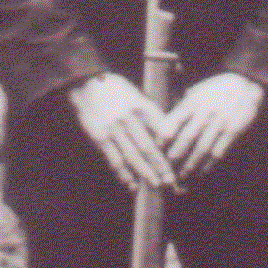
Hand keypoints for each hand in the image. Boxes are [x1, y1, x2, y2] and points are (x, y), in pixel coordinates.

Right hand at [69, 72, 176, 193]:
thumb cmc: (116, 89)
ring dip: (145, 173)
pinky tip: (131, 184)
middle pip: (149, 147)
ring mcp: (113, 129)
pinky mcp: (99, 137)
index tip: (181, 161)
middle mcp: (129, 119)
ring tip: (156, 185)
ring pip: (132, 156)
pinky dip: (123, 173)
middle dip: (161, 166)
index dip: (172, 148)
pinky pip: (113, 158)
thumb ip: (152, 114)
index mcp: (142, 107)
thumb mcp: (138, 95)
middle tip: (172, 181)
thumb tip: (167, 134)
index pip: (162, 131)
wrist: (86, 82)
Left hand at [159, 70, 264, 180]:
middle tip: (165, 172)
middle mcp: (205, 113)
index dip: (161, 142)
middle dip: (173, 159)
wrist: (248, 83)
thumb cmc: (217, 88)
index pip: (171, 125)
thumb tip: (164, 125)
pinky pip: (219, 151)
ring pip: (202, 149)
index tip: (155, 154)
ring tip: (181, 179)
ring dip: (190, 166)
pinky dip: (209, 164)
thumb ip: (181, 107)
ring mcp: (220, 123)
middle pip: (185, 140)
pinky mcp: (234, 131)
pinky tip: (201, 174)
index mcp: (191, 103)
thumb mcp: (196, 91)